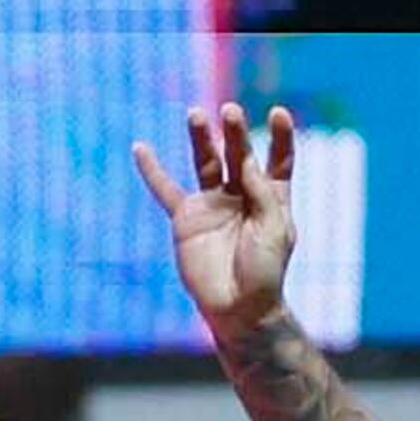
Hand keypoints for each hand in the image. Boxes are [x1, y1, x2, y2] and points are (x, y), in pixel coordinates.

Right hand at [131, 102, 299, 335]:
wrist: (238, 309)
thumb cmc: (265, 271)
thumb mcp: (273, 227)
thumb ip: (259, 190)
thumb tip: (244, 157)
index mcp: (271, 196)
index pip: (277, 158)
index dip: (279, 136)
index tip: (277, 113)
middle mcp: (242, 194)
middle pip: (239, 154)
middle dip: (235, 133)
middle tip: (230, 111)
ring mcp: (213, 205)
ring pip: (205, 162)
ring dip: (201, 138)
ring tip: (196, 115)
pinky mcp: (187, 219)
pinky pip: (166, 190)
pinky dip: (152, 171)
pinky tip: (140, 149)